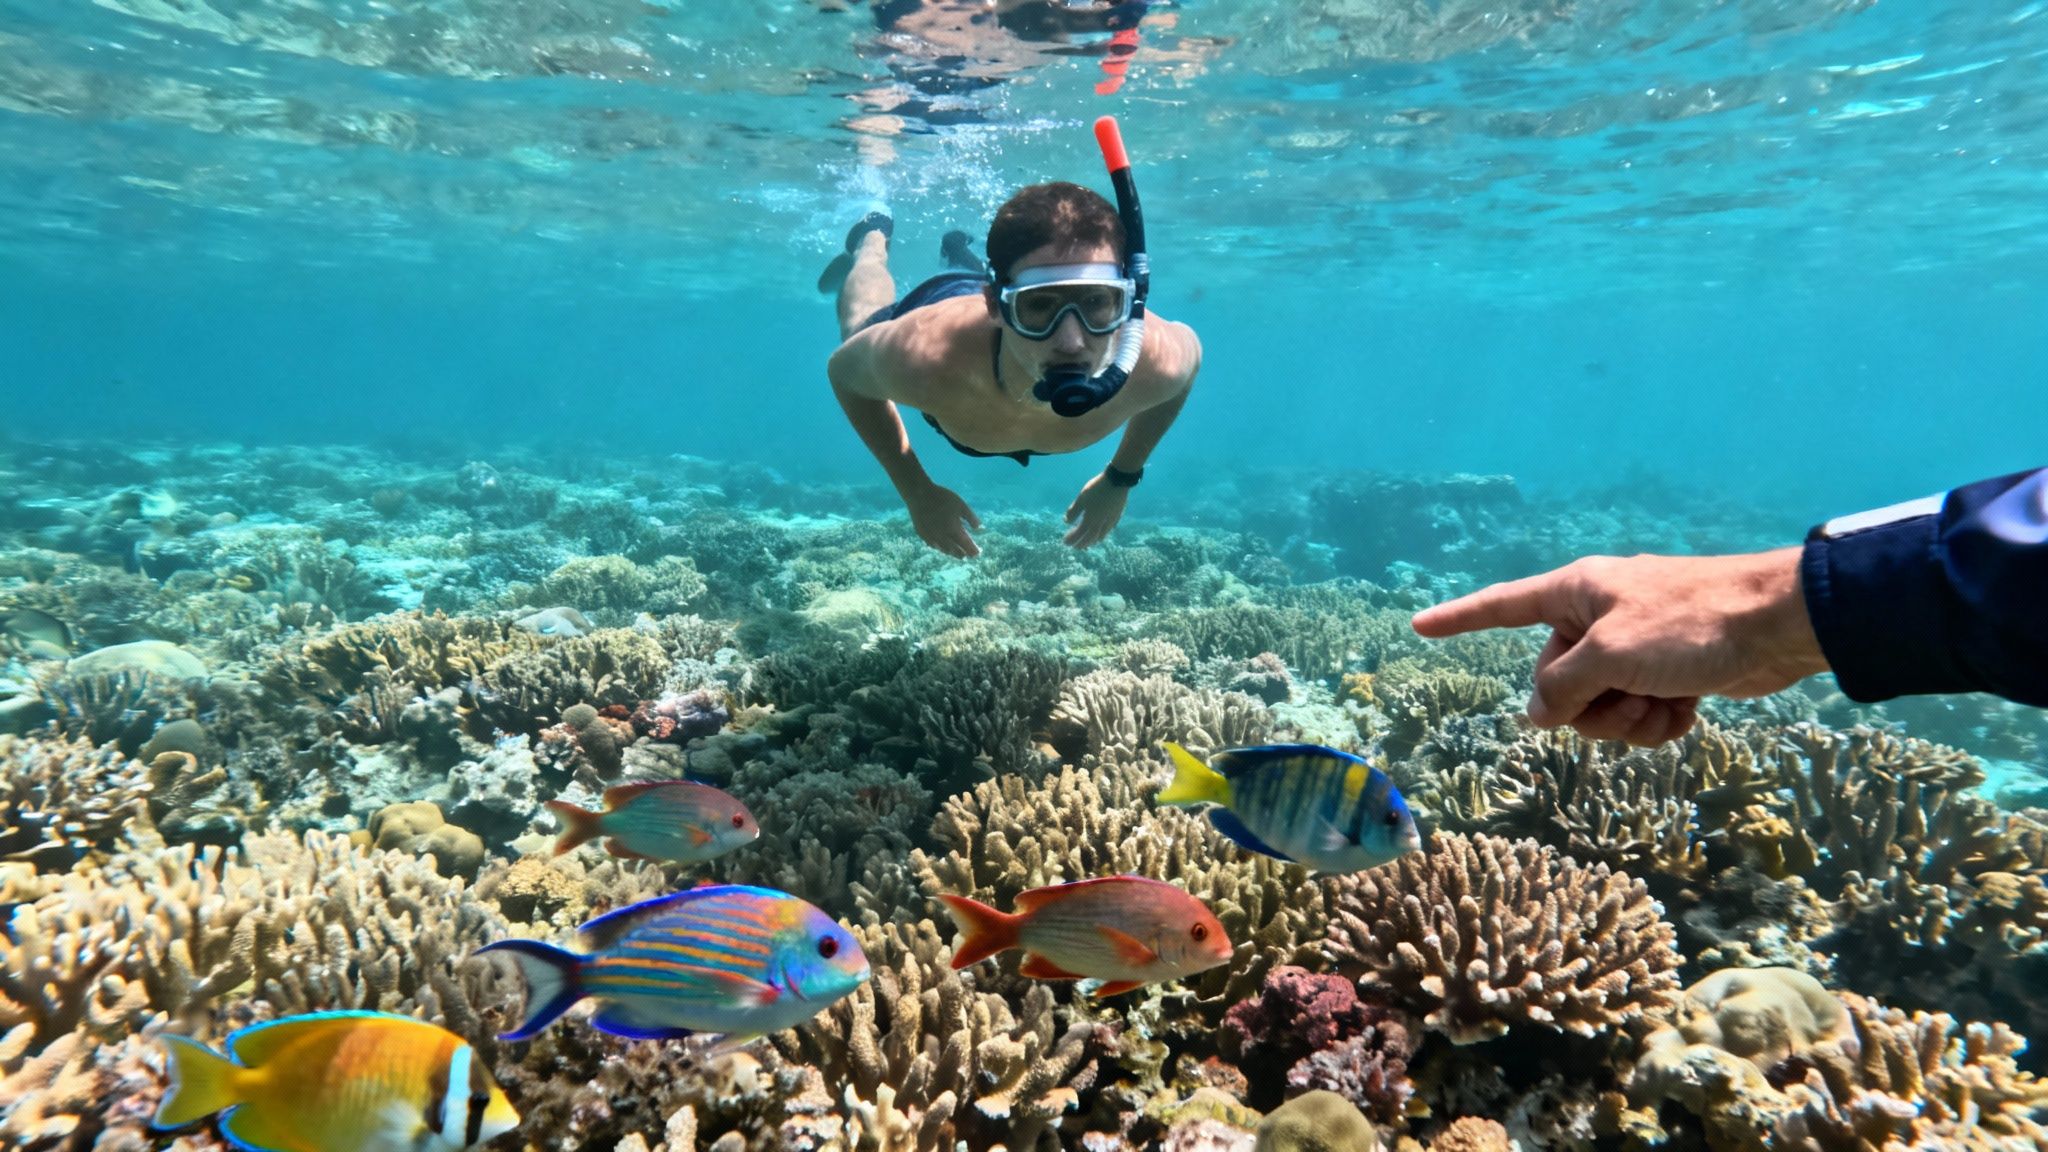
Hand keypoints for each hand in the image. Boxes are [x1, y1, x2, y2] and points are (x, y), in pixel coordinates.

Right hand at [904, 482, 981, 558]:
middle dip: (963, 553)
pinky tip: (943, 547)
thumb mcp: (961, 505)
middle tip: (969, 555)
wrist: (919, 494)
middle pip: (955, 550)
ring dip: (952, 553)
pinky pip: (933, 545)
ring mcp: (931, 537)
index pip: (965, 544)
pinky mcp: (922, 534)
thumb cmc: (942, 498)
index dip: (972, 550)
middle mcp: (942, 537)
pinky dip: (940, 548)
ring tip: (959, 554)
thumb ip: (971, 518)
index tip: (978, 553)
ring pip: (943, 549)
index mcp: (953, 530)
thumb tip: (980, 528)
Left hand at [1064, 473, 1129, 548]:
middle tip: (1076, 547)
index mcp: (1090, 520)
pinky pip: (1108, 530)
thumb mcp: (1081, 499)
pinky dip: (1103, 534)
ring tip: (1089, 543)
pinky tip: (1102, 533)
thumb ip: (1074, 511)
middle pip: (1090, 538)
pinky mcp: (1117, 516)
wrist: (1117, 481)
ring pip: (1101, 536)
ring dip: (1093, 541)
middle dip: (1082, 544)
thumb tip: (1066, 521)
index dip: (1072, 539)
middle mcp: (1100, 524)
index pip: (1079, 534)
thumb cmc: (1096, 489)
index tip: (1065, 542)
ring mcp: (1110, 521)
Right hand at [1409, 548, 1829, 745]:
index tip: (1418, 626)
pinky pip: (1640, 713)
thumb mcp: (1611, 656)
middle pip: (1558, 681)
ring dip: (1629, 720)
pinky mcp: (1670, 673)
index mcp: (1576, 593)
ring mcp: (1635, 647)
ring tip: (1665, 706)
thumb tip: (1539, 714)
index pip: (1502, 607)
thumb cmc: (1691, 624)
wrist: (1779, 625)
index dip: (1458, 619)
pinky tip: (1688, 712)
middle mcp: (1599, 617)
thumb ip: (1562, 687)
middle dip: (1589, 707)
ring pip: (1600, 706)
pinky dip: (1661, 721)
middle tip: (1628, 700)